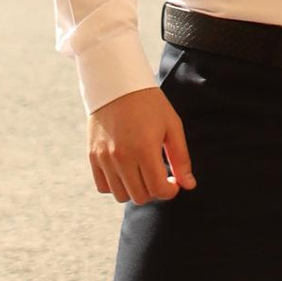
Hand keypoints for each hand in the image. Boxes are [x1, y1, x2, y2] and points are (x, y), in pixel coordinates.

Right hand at [88, 86, 194, 203]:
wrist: (117, 84)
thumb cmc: (149, 104)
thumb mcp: (172, 126)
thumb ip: (181, 158)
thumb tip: (189, 185)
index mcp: (144, 149)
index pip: (159, 190)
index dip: (171, 191)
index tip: (173, 182)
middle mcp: (122, 157)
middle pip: (140, 197)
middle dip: (154, 191)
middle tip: (159, 176)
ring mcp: (104, 158)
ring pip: (121, 195)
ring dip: (135, 190)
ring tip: (142, 173)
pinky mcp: (92, 156)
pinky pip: (103, 187)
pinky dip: (115, 185)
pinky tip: (126, 172)